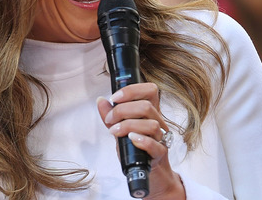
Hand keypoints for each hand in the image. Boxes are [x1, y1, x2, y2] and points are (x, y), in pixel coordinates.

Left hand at [97, 83, 184, 199]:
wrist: (147, 170)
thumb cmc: (134, 148)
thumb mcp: (120, 129)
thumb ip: (111, 116)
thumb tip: (101, 101)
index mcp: (150, 111)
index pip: (150, 90)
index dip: (132, 90)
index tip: (114, 97)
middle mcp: (157, 121)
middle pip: (147, 106)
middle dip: (122, 110)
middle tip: (110, 120)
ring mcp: (160, 137)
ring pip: (151, 124)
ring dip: (128, 126)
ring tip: (115, 132)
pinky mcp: (160, 153)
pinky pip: (154, 144)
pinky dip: (141, 140)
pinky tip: (130, 139)